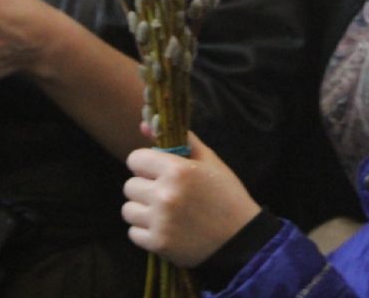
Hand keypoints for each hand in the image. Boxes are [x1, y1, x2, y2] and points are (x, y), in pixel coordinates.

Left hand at [122, 132, 260, 268]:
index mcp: (178, 170)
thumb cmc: (226, 195)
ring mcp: (159, 221)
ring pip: (128, 209)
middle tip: (166, 193)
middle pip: (129, 185)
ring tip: (164, 212)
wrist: (240, 238)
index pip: (135, 159)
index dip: (146, 164)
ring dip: (143, 210)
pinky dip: (146, 231)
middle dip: (145, 187)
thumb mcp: (210, 163)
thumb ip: (181, 140)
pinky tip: (166, 228)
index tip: (158, 171)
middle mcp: (165, 194)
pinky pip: (133, 232)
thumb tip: (145, 124)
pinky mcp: (157, 244)